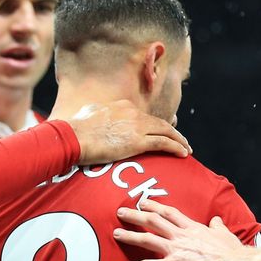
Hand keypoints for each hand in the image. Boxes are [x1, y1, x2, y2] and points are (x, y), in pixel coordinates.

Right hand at [63, 99, 190, 164]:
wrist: (74, 136)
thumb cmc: (76, 128)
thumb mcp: (88, 113)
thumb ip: (96, 112)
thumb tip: (92, 114)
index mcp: (123, 106)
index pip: (145, 117)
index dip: (157, 125)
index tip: (164, 131)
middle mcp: (133, 113)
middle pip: (160, 123)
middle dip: (173, 132)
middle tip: (182, 141)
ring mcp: (137, 126)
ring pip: (166, 131)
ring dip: (179, 140)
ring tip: (186, 149)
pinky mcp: (137, 141)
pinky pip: (164, 143)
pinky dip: (176, 147)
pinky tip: (183, 153)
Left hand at [114, 198, 245, 260]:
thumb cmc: (232, 252)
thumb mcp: (225, 233)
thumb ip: (217, 226)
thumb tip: (216, 220)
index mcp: (192, 227)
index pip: (169, 212)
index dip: (154, 206)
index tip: (144, 202)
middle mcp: (180, 235)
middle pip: (153, 220)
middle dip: (135, 215)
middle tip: (121, 212)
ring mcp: (175, 249)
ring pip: (147, 238)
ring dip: (129, 236)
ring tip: (116, 234)